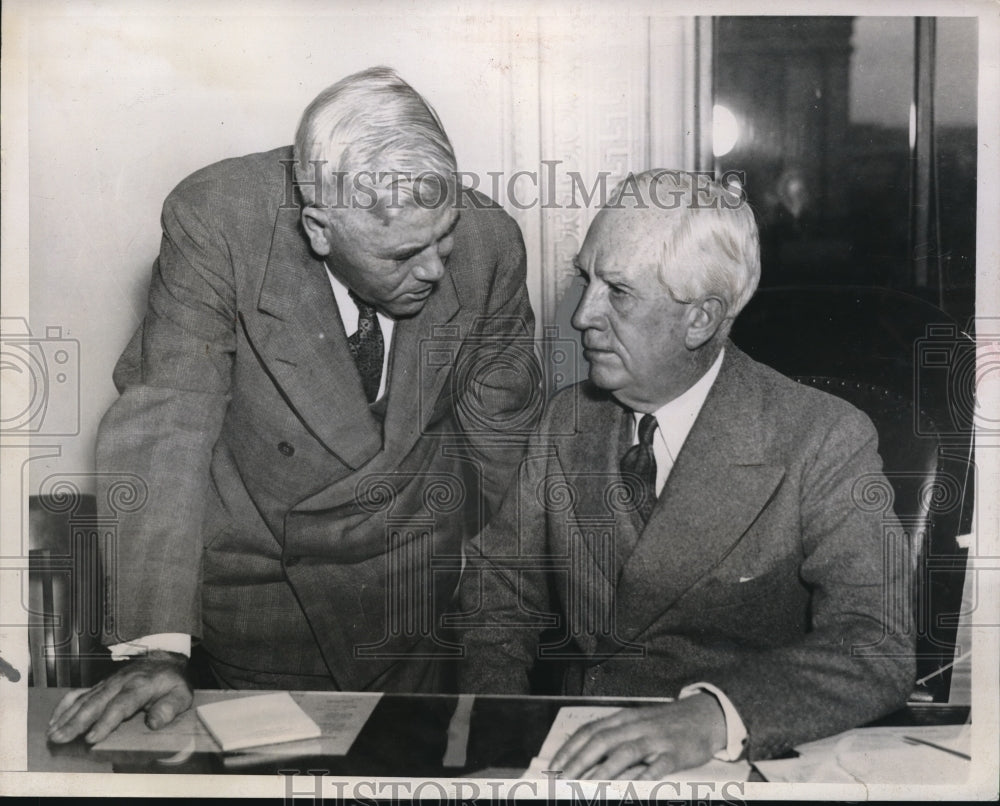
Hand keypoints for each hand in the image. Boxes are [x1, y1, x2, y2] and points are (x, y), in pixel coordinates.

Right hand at [46, 650, 192, 743]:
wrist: (165, 661)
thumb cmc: (172, 683)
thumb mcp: (181, 695)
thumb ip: (169, 708)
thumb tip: (154, 723)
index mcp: (141, 685)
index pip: (121, 704)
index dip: (106, 721)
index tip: (92, 738)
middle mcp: (121, 682)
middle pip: (96, 702)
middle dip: (77, 721)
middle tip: (61, 738)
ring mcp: (109, 682)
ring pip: (85, 699)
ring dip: (67, 716)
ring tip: (53, 733)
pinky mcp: (101, 684)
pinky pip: (80, 693)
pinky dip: (66, 705)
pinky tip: (55, 719)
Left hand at [549, 694, 726, 779]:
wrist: (704, 715)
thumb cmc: (666, 723)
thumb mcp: (637, 722)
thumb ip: (614, 734)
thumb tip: (583, 752)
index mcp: (624, 718)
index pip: (590, 731)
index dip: (570, 748)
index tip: (554, 765)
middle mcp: (636, 726)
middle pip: (602, 741)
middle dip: (580, 761)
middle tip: (564, 779)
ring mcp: (656, 739)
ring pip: (625, 753)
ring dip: (604, 770)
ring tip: (588, 786)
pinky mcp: (675, 753)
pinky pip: (658, 766)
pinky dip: (644, 776)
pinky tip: (633, 787)